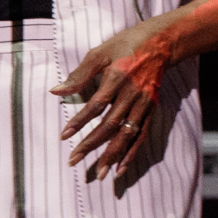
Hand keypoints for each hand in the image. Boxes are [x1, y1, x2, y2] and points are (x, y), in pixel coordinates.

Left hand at [52, 22, 173, 182]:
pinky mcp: (151, 110)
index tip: (64, 136)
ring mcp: (144, 104)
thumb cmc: (125, 45)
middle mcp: (132, 94)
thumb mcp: (100, 53)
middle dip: (91, 145)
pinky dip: (132, 153)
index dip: (80, 122)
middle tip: (73, 160)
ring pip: (126, 135)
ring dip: (112, 155)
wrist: (160, 44)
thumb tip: (56, 91)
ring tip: (99, 173)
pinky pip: (141, 135)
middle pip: (110, 125)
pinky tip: (121, 168)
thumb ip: (79, 74)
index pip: (96, 105)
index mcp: (118, 78)